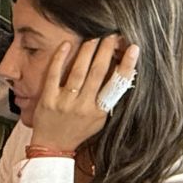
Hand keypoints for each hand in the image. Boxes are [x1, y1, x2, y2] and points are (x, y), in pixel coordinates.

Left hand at [29, 37, 140, 153]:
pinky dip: (60, 58)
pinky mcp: (48, 99)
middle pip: (98, 73)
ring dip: (87, 51)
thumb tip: (120, 73)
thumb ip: (107, 99)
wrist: (52, 147)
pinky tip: (66, 44)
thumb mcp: (99, 119)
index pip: (116, 85)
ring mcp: (65, 102)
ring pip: (78, 71)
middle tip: (111, 35)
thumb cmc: (78, 130)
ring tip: (94, 38)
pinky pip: (54, 74)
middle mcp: (83, 106)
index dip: (126, 65)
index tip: (133, 48)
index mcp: (99, 111)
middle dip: (106, 50)